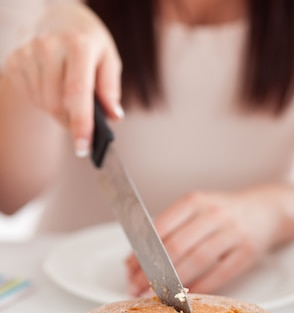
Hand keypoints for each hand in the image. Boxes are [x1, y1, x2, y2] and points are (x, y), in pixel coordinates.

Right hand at [4, 3, 122, 155]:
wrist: (60, 18)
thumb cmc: (89, 44)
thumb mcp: (108, 59)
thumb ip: (111, 88)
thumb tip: (113, 116)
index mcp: (78, 44)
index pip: (77, 92)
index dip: (80, 124)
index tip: (83, 148)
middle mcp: (49, 45)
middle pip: (56, 105)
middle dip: (71, 120)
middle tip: (82, 121)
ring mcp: (28, 52)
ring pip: (43, 104)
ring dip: (58, 110)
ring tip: (66, 94)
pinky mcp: (15, 60)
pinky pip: (30, 97)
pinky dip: (43, 101)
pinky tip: (51, 85)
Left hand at [125, 188, 284, 294]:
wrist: (267, 211)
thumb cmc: (224, 214)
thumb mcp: (198, 211)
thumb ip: (171, 230)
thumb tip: (136, 260)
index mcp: (195, 201)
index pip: (160, 228)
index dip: (142, 252)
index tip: (129, 270)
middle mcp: (214, 214)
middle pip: (176, 246)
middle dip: (152, 271)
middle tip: (137, 288)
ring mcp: (233, 232)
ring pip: (197, 260)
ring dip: (173, 282)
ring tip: (156, 295)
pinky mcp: (247, 252)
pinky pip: (220, 274)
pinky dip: (200, 287)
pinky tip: (186, 296)